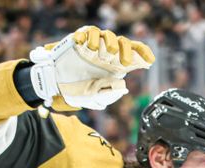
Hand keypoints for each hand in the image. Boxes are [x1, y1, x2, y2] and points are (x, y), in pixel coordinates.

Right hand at [28, 26, 153, 110]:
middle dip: (126, 51)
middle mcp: (106, 53)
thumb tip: (124, 87)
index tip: (150, 61)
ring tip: (100, 54)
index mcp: (114, 65)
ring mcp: (94, 46)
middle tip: (123, 62)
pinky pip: (88, 31)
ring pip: (108, 35)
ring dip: (108, 43)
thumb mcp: (94, 98)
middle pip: (123, 43)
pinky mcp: (80, 40)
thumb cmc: (76, 91)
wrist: (55, 85)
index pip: (133, 54)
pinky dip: (88, 36)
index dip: (143, 54)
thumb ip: (109, 95)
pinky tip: (83, 45)